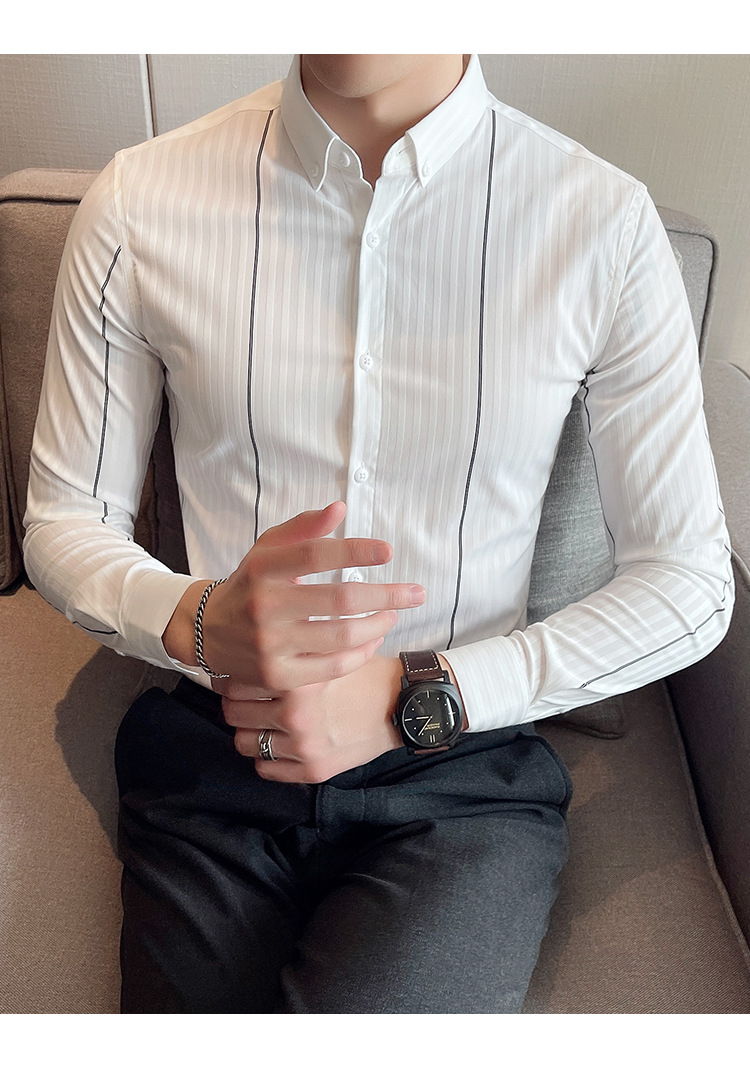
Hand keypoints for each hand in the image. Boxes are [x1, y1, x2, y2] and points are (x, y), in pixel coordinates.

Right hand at [162, 501, 424, 693]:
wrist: (208, 631)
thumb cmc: (250, 583)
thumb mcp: (267, 549)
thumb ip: (302, 527)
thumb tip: (340, 508)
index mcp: (264, 568)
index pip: (316, 555)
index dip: (356, 551)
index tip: (388, 551)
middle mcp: (265, 606)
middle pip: (339, 600)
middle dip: (387, 596)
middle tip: (416, 593)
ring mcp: (271, 645)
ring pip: (342, 637)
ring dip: (379, 625)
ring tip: (395, 615)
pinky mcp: (278, 675)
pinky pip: (332, 667)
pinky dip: (361, 653)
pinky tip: (374, 639)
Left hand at [222, 655, 403, 782]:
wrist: (402, 706)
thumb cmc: (365, 675)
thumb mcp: (330, 652)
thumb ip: (293, 652)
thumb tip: (251, 646)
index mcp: (299, 681)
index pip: (239, 682)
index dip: (234, 677)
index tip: (237, 676)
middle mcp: (297, 715)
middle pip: (234, 712)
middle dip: (237, 704)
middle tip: (246, 700)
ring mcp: (304, 746)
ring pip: (244, 742)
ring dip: (249, 731)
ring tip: (261, 722)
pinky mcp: (313, 770)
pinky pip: (265, 768)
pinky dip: (267, 757)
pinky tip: (279, 743)